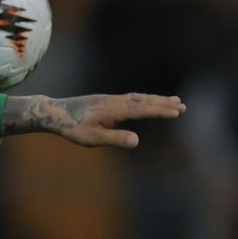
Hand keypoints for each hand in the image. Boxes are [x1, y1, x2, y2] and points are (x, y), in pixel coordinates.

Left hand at [2, 93, 185, 147]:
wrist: (54, 113)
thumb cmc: (71, 128)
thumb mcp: (92, 138)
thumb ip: (115, 139)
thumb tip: (137, 140)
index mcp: (113, 110)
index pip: (141, 109)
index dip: (160, 110)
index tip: (177, 111)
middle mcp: (114, 101)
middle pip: (143, 101)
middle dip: (163, 103)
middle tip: (183, 105)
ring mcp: (110, 99)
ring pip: (138, 98)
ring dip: (156, 99)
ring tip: (174, 100)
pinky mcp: (106, 101)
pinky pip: (131, 98)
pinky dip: (144, 99)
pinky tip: (149, 102)